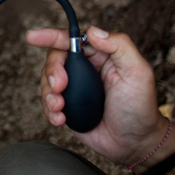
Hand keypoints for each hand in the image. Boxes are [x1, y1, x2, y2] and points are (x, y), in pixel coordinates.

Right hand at [31, 25, 168, 165]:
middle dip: (52, 71)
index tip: (33, 37)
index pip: (72, 39)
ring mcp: (75, 88)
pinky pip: (48, 102)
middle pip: (55, 59)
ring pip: (47, 80)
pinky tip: (60, 118)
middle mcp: (85, 68)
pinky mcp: (68, 106)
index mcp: (101, 55)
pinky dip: (49, 110)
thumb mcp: (138, 72)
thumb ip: (119, 46)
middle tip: (59, 87)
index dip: (51, 35)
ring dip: (48, 93)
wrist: (134, 144)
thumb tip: (93, 31)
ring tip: (60, 107)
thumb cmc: (141, 107)